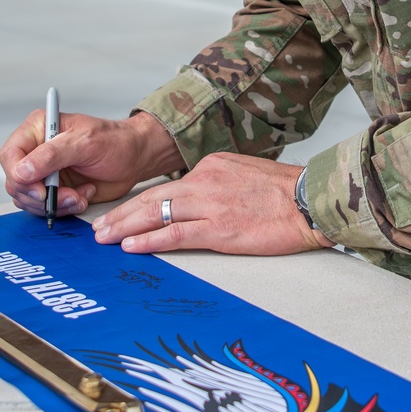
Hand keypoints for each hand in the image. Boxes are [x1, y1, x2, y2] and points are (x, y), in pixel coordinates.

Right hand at [0, 109, 183, 218]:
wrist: (135, 158)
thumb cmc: (115, 141)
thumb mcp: (85, 143)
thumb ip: (52, 155)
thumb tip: (22, 170)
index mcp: (39, 129)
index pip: (10, 155)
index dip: (19, 176)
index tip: (41, 190)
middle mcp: (37, 151)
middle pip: (16, 182)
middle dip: (41, 196)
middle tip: (69, 196)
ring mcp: (45, 173)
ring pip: (29, 199)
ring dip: (55, 204)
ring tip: (79, 196)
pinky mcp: (55, 190)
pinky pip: (46, 208)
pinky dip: (64, 209)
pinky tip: (83, 196)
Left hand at [91, 152, 332, 255]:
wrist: (311, 201)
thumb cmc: (286, 194)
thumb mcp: (246, 174)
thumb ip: (219, 184)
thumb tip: (198, 199)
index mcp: (212, 165)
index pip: (167, 186)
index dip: (140, 201)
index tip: (122, 212)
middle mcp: (206, 180)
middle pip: (152, 197)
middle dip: (121, 213)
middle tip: (98, 227)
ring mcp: (211, 204)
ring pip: (156, 213)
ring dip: (125, 226)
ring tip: (104, 238)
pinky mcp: (220, 229)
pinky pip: (176, 234)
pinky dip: (149, 240)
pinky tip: (131, 246)